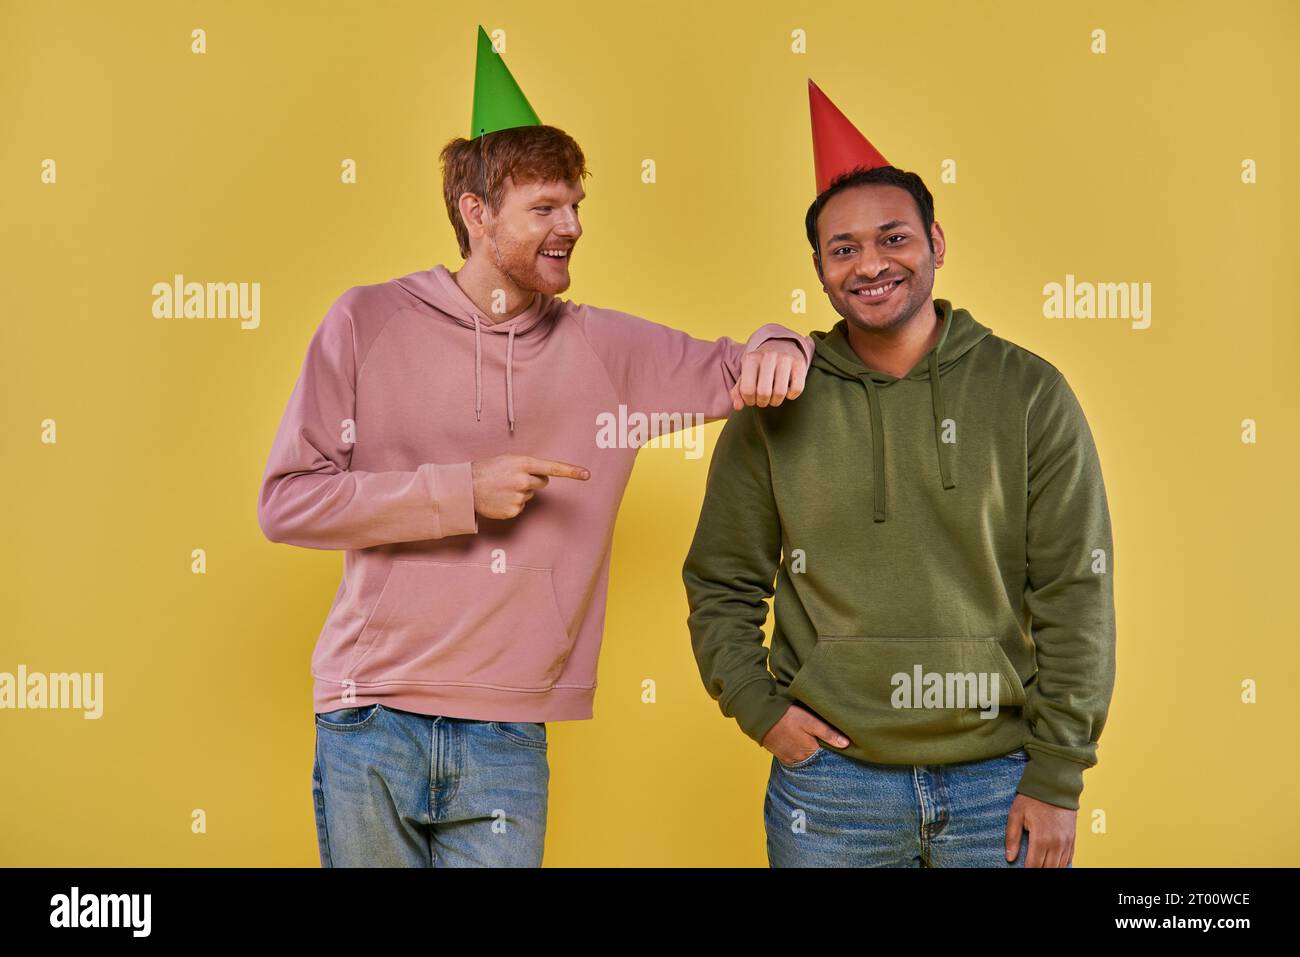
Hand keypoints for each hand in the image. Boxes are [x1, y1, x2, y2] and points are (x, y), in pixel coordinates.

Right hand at [470, 454, 589, 519]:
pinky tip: (500, 499)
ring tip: (502, 488)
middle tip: (512, 479)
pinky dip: (512, 503)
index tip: (587, 474)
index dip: (572, 471)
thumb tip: (542, 476)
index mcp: (522, 463)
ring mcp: (518, 497)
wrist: (465, 488)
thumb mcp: (507, 460)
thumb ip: (527, 465)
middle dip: (532, 481)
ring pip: (530, 495)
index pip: (552, 468)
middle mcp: (522, 480)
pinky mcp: (514, 510)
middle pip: (542, 482)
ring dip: (520, 492)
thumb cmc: (487, 470)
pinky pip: (521, 507)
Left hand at [730, 339, 807, 409]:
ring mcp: (785, 359)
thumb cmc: (760, 367)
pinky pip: (796, 389)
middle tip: (763, 400)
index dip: (749, 401)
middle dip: (762, 402)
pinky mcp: (800, 364)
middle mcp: (768, 356)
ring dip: (776, 401)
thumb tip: (738, 407)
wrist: (782, 346)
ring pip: (780, 392)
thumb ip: (738, 392)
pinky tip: (787, 391)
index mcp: (752, 358)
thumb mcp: (746, 375)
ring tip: (773, 398)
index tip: (752, 399)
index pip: (747, 390)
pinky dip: (791, 396)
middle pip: (764, 393)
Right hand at [760, 703, 849, 764]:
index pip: (827, 758)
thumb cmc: (786, 716)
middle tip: (827, 743)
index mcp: (808, 753)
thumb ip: (827, 733)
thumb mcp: (809, 721)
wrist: (759, 716)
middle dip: (822, 754)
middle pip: (816, 760)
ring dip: (810, 753)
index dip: (833, 752)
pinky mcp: (780, 755)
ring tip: (813, 742)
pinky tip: (801, 743)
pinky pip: (795, 757)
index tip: (840, 747)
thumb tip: (846, 744)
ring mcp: (788, 759)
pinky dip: (800, 752)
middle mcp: (798, 760)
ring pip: (805, 759)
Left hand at [1005, 793, 1075, 866]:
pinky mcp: (1072, 838)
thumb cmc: (1033, 798)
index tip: (1021, 869)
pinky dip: (1061, 864)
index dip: (1026, 870)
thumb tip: (1009, 858)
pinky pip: (1069, 859)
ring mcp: (1066, 842)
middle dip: (1037, 870)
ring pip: (1059, 867)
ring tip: (1040, 866)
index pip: (1033, 866)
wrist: (1055, 785)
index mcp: (1041, 839)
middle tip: (1029, 867)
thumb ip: (1012, 837)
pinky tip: (1052, 864)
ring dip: (1049, 869)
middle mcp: (1056, 844)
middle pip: (1047, 869)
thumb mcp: (1016, 814)